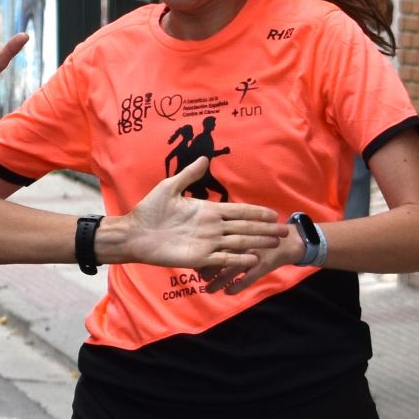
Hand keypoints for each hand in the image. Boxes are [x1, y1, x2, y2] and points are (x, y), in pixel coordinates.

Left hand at [107, 160, 281, 275]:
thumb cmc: (149, 211)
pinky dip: (237, 259)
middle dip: (263, 230)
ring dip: (256, 244)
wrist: (134, 233)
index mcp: (207, 211)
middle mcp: (211, 228)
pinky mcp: (198, 258)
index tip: (272, 213)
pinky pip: (222, 259)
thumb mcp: (170, 188)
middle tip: (284, 232)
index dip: (255, 213)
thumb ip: (189, 175)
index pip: (237, 212)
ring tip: (274, 246)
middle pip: (243, 229)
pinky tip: (252, 258)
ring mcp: (206, 244)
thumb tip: (204, 158)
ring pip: (237, 243)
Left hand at [205, 222, 305, 295]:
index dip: (202, 255)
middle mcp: (243, 243)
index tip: (194, 262)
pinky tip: (228, 292)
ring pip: (230, 271)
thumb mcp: (245, 229)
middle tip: (200, 276)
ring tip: (208, 289)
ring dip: (217, 282)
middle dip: (207, 269)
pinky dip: (236, 287)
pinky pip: (247, 279)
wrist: (288, 240)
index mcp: (236, 232)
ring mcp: (253, 255)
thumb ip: (228, 236)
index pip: (213, 244)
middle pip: (218, 258)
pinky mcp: (263, 266)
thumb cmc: (262, 234)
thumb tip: (204, 247)